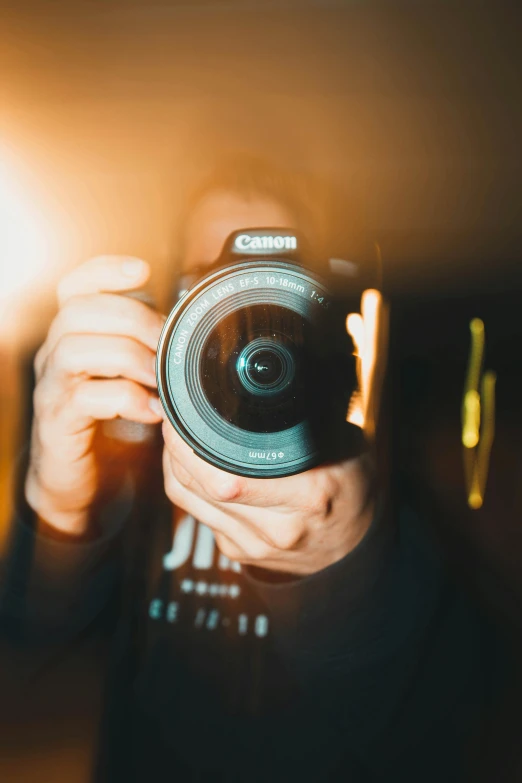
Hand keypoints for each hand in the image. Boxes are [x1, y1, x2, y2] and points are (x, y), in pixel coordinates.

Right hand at [25, 255, 163, 535]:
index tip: (143, 270)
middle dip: (132, 319)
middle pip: (78, 310)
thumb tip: (195, 325)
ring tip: (159, 379)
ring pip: (74, 348)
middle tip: (166, 346)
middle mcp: (56, 356)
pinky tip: (151, 411)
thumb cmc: (116, 427)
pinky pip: (83, 398)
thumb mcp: (138, 379)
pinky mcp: (57, 424)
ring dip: (128, 357)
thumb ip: (153, 350)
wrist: (86, 485)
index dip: (105, 270)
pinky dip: (124, 399)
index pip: (75, 285)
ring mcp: (53, 389)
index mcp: (76, 337)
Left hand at [161, 287, 385, 574]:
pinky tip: (193, 463)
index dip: (191, 445)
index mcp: (309, 495)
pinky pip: (195, 513)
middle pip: (198, 486)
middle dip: (175, 448)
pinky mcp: (238, 552)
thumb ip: (316, 413)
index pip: (228, 478)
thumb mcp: (347, 444)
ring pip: (187, 499)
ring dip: (175, 464)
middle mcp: (279, 526)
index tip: (181, 415)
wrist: (353, 548)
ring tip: (179, 435)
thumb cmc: (351, 487)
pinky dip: (186, 484)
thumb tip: (295, 359)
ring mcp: (255, 544)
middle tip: (173, 418)